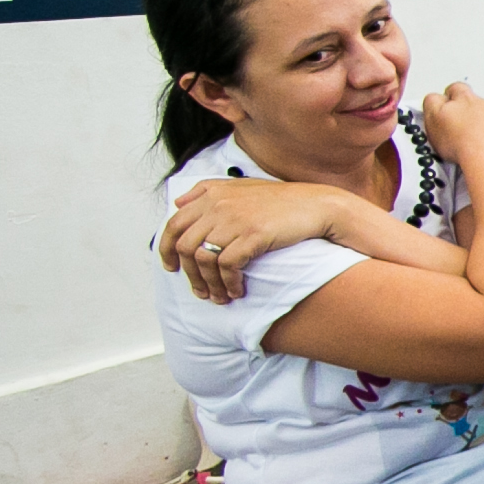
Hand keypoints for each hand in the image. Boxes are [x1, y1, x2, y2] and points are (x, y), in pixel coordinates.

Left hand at [159, 177, 357, 303]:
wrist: (318, 205)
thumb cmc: (282, 200)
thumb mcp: (241, 187)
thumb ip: (207, 191)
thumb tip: (178, 203)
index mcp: (212, 194)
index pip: (174, 224)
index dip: (166, 250)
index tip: (172, 267)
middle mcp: (218, 205)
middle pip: (184, 246)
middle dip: (189, 274)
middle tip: (200, 291)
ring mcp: (234, 220)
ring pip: (203, 259)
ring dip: (209, 284)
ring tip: (220, 297)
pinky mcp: (252, 235)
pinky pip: (227, 265)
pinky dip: (228, 283)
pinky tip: (237, 291)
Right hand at [417, 82, 483, 170]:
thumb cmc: (463, 145)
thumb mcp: (433, 119)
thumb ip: (432, 103)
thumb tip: (435, 98)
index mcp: (467, 100)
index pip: (457, 89)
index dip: (453, 98)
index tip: (452, 106)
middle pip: (483, 104)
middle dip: (478, 115)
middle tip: (471, 133)